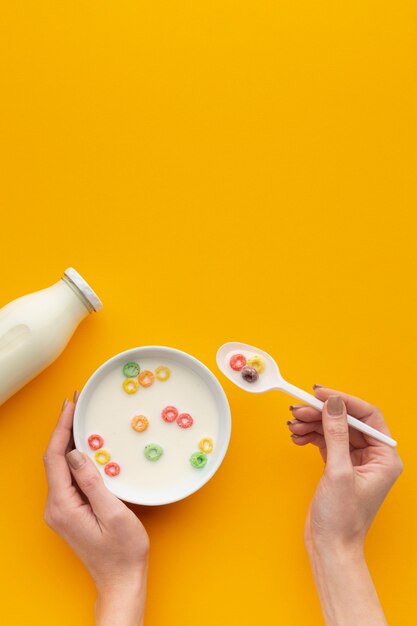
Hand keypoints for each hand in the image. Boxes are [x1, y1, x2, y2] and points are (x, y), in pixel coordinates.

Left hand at [43, 393, 148, 625]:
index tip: (70, 405)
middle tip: (76, 404)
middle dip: (63, 429)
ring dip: (68, 441)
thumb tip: (76, 454)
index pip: (54, 458)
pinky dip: (74, 456)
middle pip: (53, 459)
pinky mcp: (70, 511)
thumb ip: (92, 483)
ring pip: (59, 467)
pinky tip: (85, 446)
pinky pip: (67, 477)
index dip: (61, 428)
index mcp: (63, 505)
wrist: (120, 579)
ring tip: (80, 418)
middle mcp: (56, 507)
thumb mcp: (113, 514)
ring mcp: (62, 510)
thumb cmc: (122, 551)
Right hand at [287, 387, 402, 625]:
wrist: (330, 548)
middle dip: (321, 413)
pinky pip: (325, 441)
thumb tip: (334, 404)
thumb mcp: (338, 472)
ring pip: (333, 429)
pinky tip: (297, 436)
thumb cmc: (342, 519)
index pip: (367, 416)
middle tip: (298, 409)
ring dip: (312, 424)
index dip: (343, 401)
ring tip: (293, 425)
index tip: (320, 394)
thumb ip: (336, 434)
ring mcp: (355, 461)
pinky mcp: (338, 466)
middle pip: (346, 421)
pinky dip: (310, 436)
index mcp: (384, 457)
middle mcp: (373, 457)